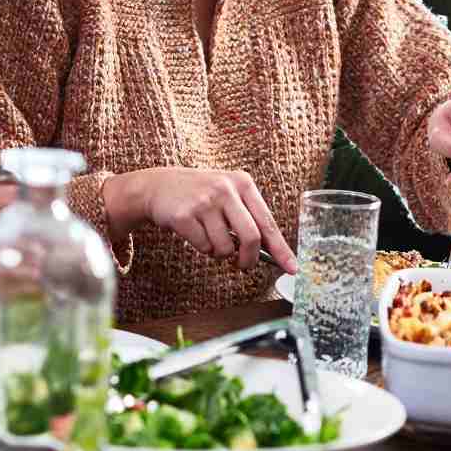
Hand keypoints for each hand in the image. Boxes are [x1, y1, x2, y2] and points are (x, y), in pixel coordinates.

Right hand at [103, 167, 298, 272]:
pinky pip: (204, 247)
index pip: (268, 222)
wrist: (159, 186)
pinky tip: (194, 232)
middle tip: (244, 266)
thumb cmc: (201, 195)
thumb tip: (272, 252)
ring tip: (209, 236)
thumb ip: (249, 218)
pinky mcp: (184, 214)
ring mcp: (204, 201)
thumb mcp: (228, 195)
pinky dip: (202, 248)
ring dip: (219, 252)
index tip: (292, 267)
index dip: (281, 249)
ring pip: (225, 248)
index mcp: (243, 183)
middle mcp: (226, 189)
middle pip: (251, 238)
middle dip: (249, 260)